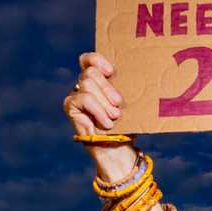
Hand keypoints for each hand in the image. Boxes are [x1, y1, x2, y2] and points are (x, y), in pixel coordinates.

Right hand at [62, 52, 135, 184]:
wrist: (118, 150)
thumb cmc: (125, 126)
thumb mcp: (128, 104)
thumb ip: (124, 88)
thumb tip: (140, 74)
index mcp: (99, 80)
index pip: (89, 60)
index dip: (97, 60)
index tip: (111, 71)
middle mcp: (85, 85)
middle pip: (90, 72)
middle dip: (106, 87)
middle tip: (118, 104)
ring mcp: (77, 95)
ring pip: (87, 84)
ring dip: (103, 102)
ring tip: (114, 116)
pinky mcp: (71, 106)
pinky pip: (83, 98)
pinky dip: (97, 110)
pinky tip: (107, 122)